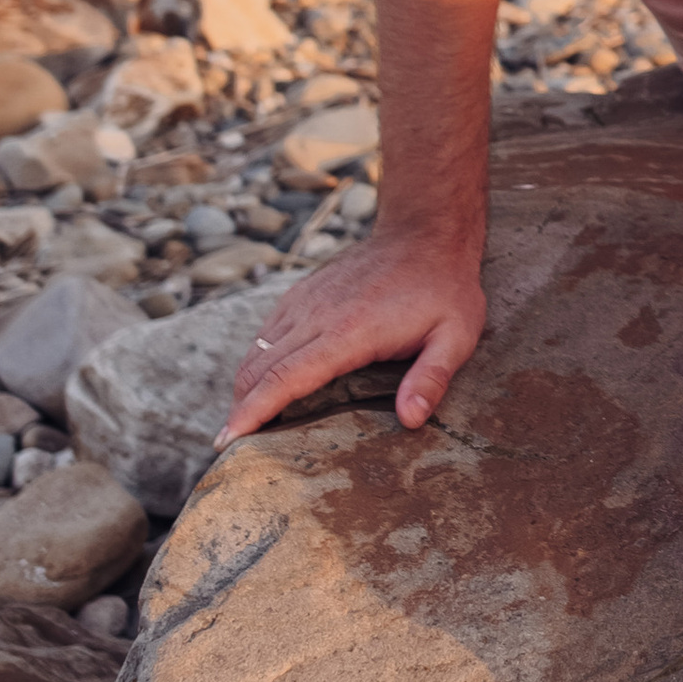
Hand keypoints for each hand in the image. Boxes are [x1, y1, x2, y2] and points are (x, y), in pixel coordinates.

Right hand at [217, 221, 488, 444]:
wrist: (426, 232)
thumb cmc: (444, 289)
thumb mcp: (455, 336)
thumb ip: (431, 379)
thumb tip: (411, 420)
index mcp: (349, 332)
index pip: (286, 378)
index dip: (254, 412)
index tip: (228, 440)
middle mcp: (317, 315)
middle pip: (260, 369)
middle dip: (239, 410)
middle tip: (228, 449)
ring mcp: (307, 301)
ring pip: (257, 351)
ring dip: (243, 388)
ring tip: (240, 425)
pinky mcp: (304, 293)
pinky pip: (268, 333)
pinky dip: (255, 362)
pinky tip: (259, 385)